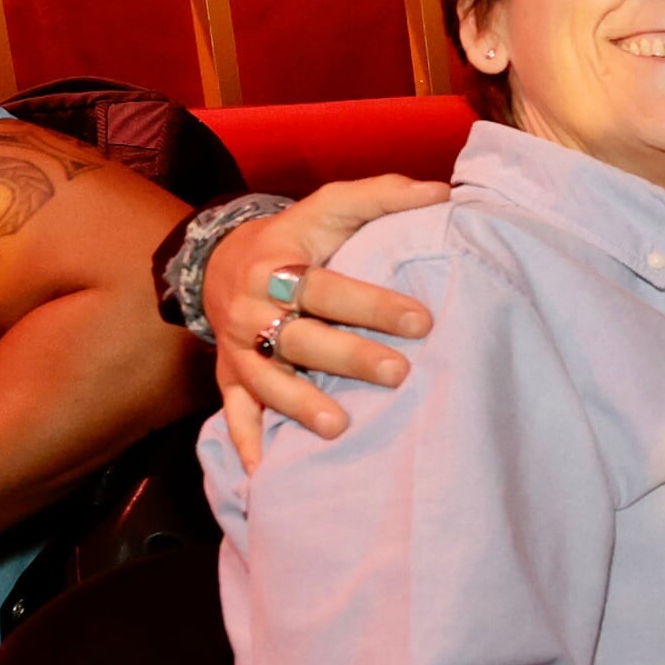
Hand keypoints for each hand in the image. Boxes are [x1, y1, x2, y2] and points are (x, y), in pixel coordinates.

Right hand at [204, 179, 448, 468]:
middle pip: (300, 336)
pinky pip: (235, 412)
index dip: (373, 304)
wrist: (224, 261)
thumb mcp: (330, 207)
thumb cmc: (298, 238)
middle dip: (348, 357)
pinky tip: (263, 471)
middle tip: (398, 374)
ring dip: (300, 404)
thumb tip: (440, 193)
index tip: (424, 321)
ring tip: (339, 428)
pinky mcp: (229, 378)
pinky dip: (246, 442)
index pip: (328, 286)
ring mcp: (238, 348)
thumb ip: (382, 197)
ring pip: (267, 378)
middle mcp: (252, 308)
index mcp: (279, 264)